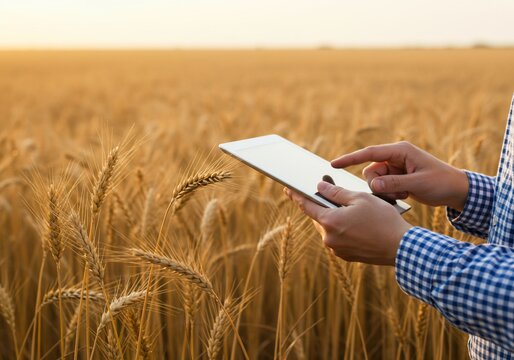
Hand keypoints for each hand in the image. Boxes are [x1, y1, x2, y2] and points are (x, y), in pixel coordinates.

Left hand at [284, 182, 412, 265]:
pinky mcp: (346, 256)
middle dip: (324, 206)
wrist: (401, 247)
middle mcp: (329, 239)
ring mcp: (337, 250)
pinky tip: (357, 223)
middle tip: (330, 193)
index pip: (307, 206)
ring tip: (351, 209)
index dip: (296, 196)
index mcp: (329, 222)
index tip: (288, 190)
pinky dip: (343, 229)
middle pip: (319, 217)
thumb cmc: (382, 220)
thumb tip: (320, 187)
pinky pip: (339, 239)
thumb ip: (336, 193)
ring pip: (329, 228)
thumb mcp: (359, 199)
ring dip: (335, 218)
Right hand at [331, 141, 468, 210]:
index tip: (334, 164)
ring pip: (375, 180)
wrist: (457, 190)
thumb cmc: (441, 183)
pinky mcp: (397, 178)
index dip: (350, 158)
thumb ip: (394, 183)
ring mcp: (396, 168)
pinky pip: (382, 186)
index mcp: (400, 151)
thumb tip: (373, 185)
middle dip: (377, 184)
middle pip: (371, 170)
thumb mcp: (418, 183)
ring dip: (385, 191)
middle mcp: (395, 157)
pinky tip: (406, 195)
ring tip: (404, 194)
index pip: (370, 153)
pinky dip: (389, 193)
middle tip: (396, 192)